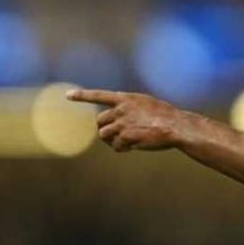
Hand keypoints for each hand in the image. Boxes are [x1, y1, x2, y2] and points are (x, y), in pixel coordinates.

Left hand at [66, 89, 190, 151]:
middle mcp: (121, 109)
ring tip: (125, 142)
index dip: (83, 96)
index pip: (99, 95)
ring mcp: (122, 123)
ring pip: (104, 135)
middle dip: (105, 129)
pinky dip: (122, 148)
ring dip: (112, 140)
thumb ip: (129, 105)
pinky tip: (133, 146)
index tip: (68, 95)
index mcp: (126, 98)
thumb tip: (116, 106)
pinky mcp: (126, 136)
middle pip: (99, 121)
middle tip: (117, 135)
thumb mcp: (146, 103)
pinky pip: (116, 146)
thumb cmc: (165, 116)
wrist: (175, 126)